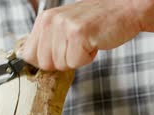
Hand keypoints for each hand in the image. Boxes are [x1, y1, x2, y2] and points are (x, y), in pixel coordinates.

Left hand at [20, 0, 143, 69]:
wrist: (125, 10)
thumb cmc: (97, 23)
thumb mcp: (65, 27)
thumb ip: (48, 42)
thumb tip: (32, 63)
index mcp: (44, 19)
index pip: (28, 55)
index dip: (45, 62)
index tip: (60, 55)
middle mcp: (50, 20)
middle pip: (44, 64)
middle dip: (63, 61)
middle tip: (78, 45)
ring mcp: (64, 26)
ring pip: (61, 65)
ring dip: (78, 58)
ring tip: (87, 41)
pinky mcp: (79, 33)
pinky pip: (76, 62)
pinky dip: (88, 58)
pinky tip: (94, 42)